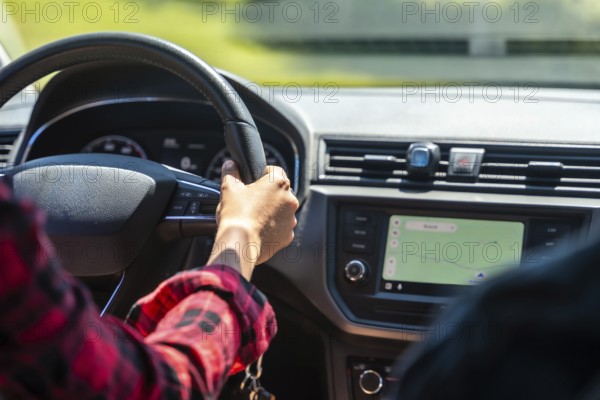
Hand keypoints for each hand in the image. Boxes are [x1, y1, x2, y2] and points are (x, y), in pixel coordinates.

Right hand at [206, 160, 298, 279]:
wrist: (240, 244)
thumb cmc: (236, 215)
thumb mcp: (229, 188)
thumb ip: (231, 172)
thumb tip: (230, 164)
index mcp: (278, 183)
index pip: (274, 170)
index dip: (262, 174)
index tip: (253, 181)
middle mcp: (290, 199)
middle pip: (279, 191)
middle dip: (266, 194)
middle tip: (250, 201)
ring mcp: (291, 219)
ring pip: (281, 210)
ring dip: (271, 211)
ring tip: (254, 217)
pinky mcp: (288, 235)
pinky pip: (281, 228)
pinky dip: (272, 228)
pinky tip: (258, 229)